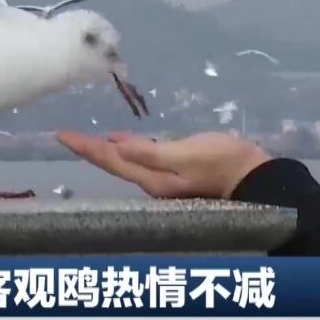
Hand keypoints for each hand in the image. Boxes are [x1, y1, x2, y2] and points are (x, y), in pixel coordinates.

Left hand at [56, 130, 272, 199]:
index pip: (110, 161)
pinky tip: (126, 143)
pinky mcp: (177, 176)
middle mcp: (153, 185)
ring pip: (127, 165)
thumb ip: (151, 151)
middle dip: (91, 151)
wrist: (258, 179)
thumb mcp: (187, 154)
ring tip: (89, 139)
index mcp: (152, 180)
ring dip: (107, 152)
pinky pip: (143, 162)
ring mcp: (165, 183)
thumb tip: (114, 146)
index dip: (85, 147)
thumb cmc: (224, 163)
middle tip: (69, 135)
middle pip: (114, 165)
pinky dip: (129, 151)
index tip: (61, 134)